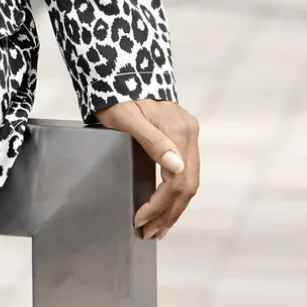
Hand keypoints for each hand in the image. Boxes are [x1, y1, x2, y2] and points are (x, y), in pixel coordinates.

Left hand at [93, 97, 199, 238]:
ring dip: (174, 208)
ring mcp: (188, 134)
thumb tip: (177, 168)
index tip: (140, 220)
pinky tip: (166, 207)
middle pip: (187, 185)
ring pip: (189, 181)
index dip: (160, 205)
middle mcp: (189, 133)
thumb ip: (152, 141)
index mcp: (179, 131)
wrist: (119, 72)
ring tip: (158, 229)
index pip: (177, 181)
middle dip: (169, 213)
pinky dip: (176, 193)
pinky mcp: (183, 135)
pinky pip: (185, 172)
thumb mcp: (126, 117)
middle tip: (149, 233)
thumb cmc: (117, 95)